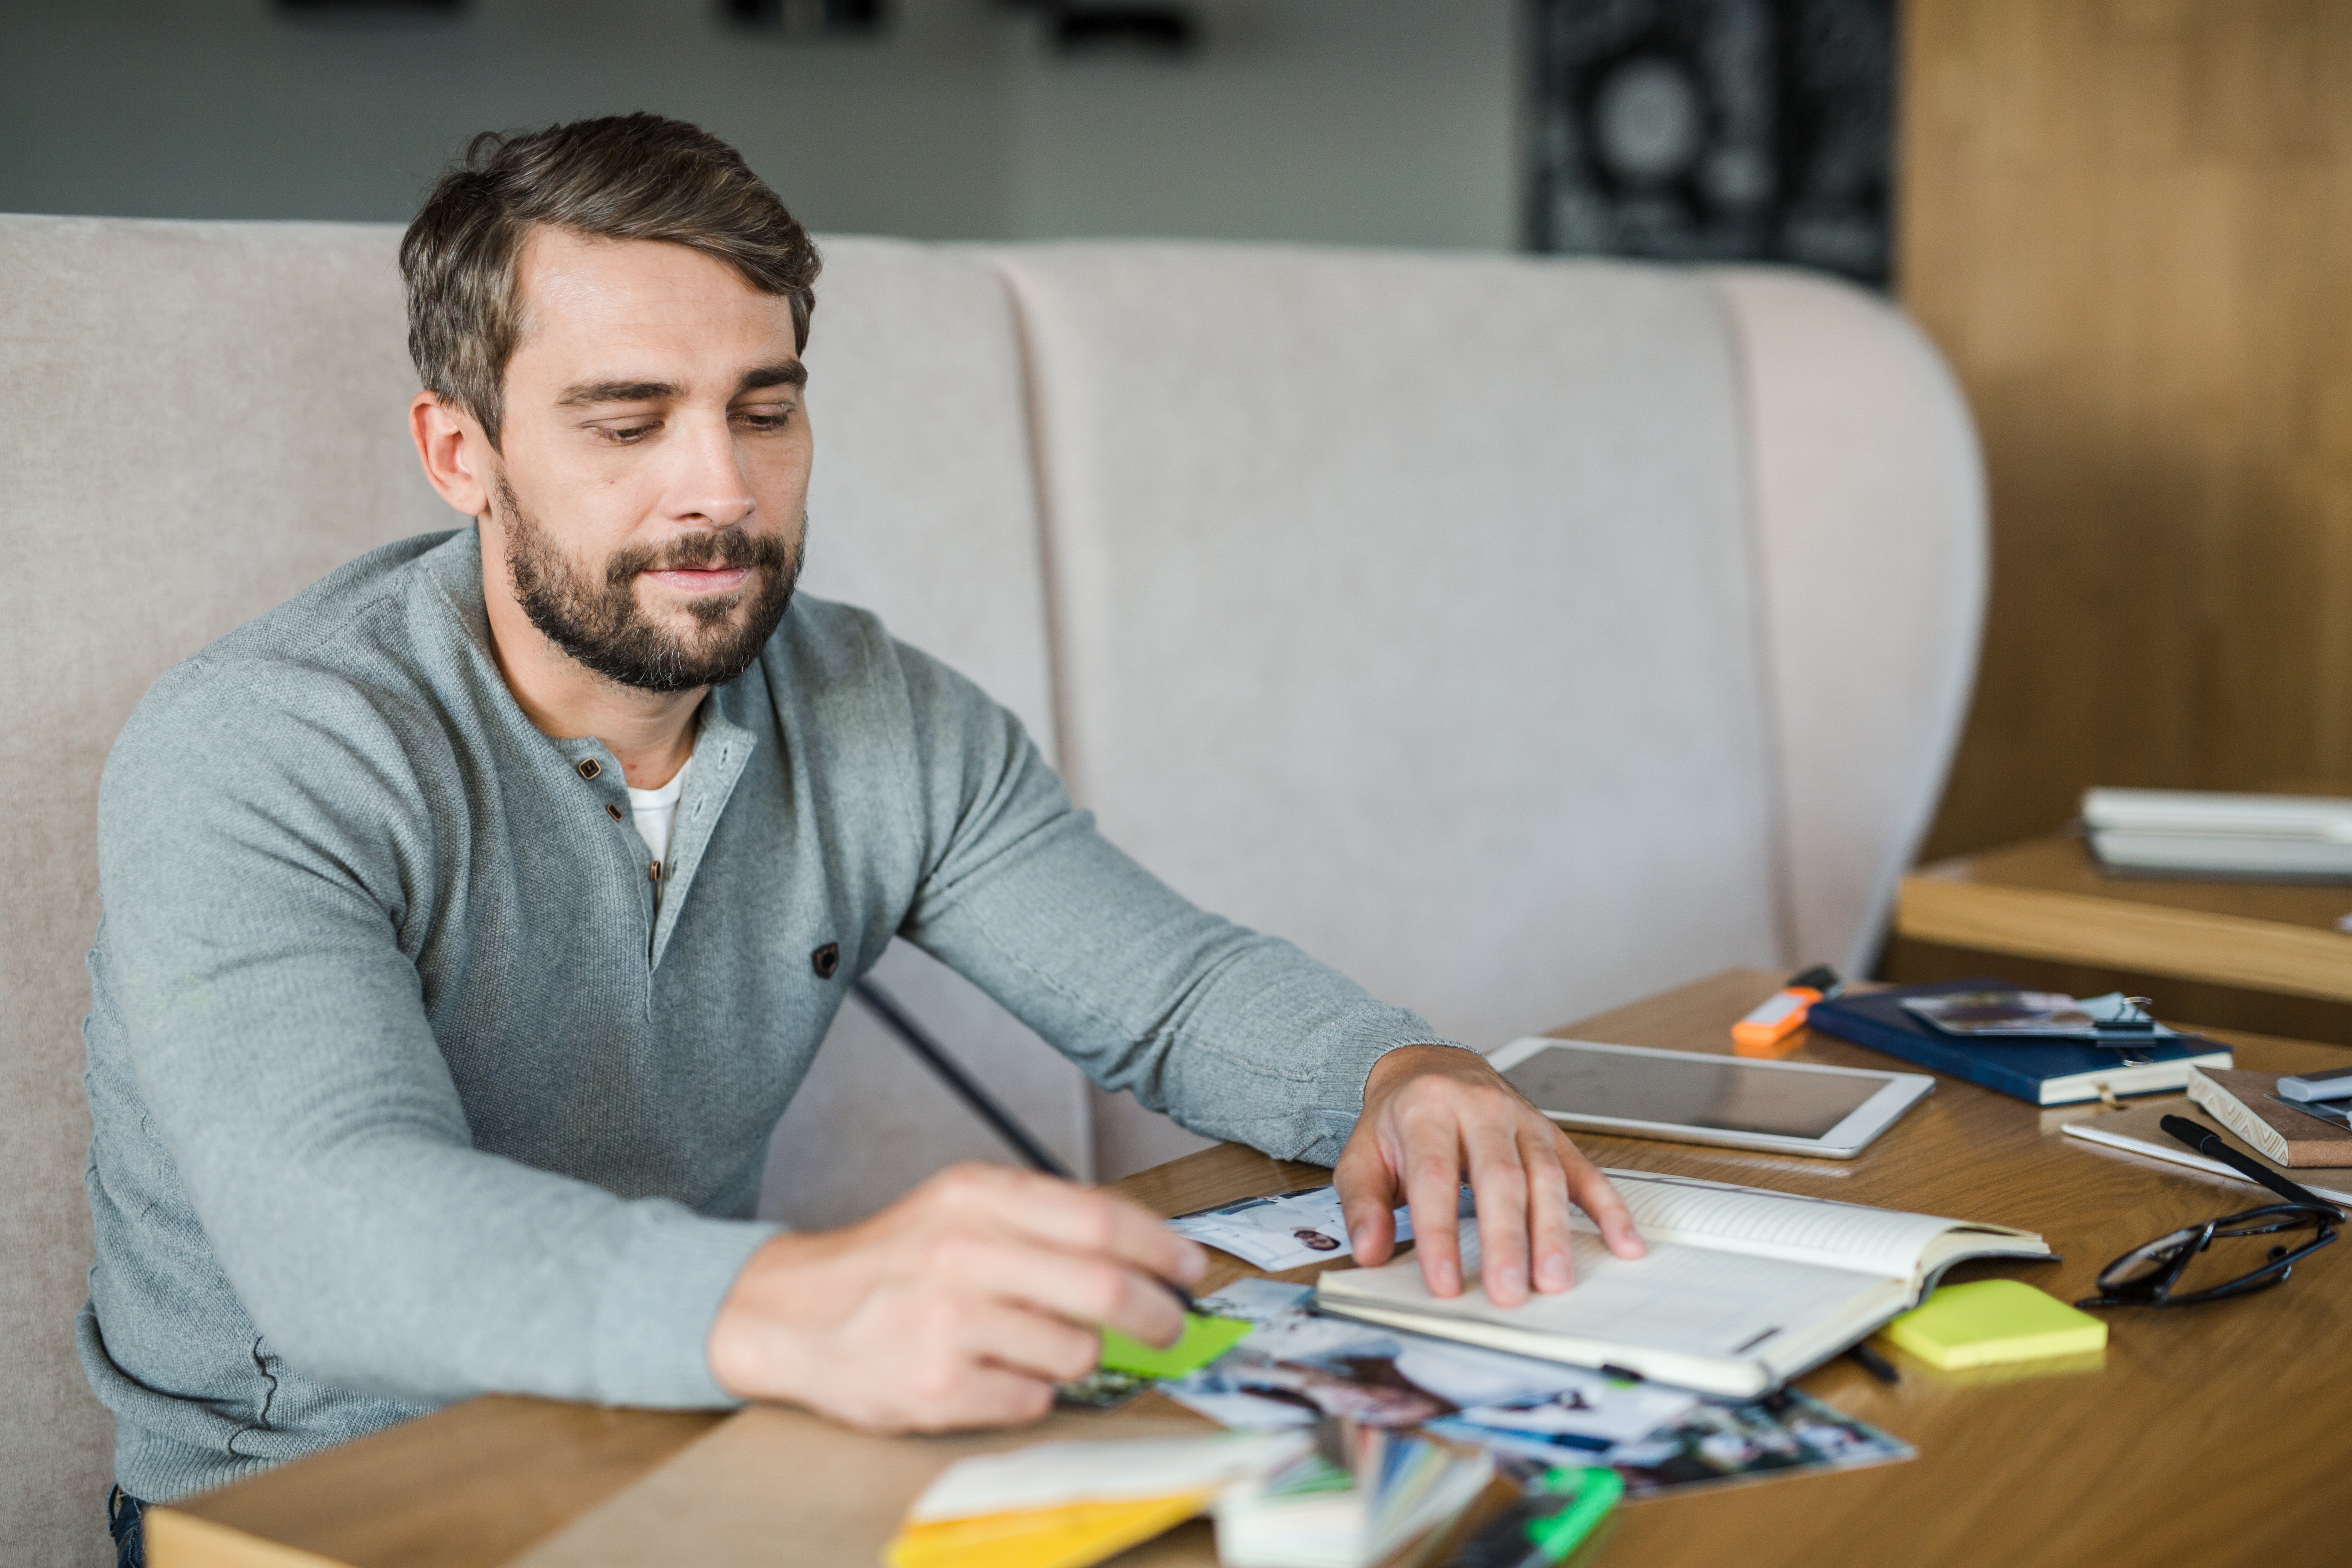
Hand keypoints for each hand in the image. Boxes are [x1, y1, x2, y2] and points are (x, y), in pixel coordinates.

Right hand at [706, 1163, 1206, 1432]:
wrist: (790, 1313)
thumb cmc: (895, 1262)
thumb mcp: (961, 1208)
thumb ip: (1045, 1222)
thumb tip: (1147, 1254)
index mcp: (976, 1196)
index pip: (1099, 1219)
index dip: (1161, 1247)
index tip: (1191, 1267)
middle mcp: (961, 1252)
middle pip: (1102, 1285)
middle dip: (1155, 1312)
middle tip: (1170, 1326)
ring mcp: (946, 1322)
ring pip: (1075, 1350)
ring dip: (1084, 1357)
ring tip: (1054, 1348)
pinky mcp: (936, 1387)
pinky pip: (1033, 1398)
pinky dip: (1035, 1391)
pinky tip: (1003, 1373)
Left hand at [1335, 1045, 1643, 1306]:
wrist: (1431, 1066)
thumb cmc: (1398, 1119)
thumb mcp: (1363, 1154)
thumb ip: (1363, 1204)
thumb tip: (1369, 1252)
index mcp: (1428, 1111)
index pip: (1435, 1177)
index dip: (1440, 1233)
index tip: (1445, 1283)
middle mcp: (1480, 1109)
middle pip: (1499, 1177)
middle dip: (1507, 1238)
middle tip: (1510, 1291)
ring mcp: (1522, 1120)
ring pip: (1545, 1175)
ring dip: (1554, 1231)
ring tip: (1555, 1280)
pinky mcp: (1551, 1134)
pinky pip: (1584, 1171)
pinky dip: (1608, 1208)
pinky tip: (1623, 1243)